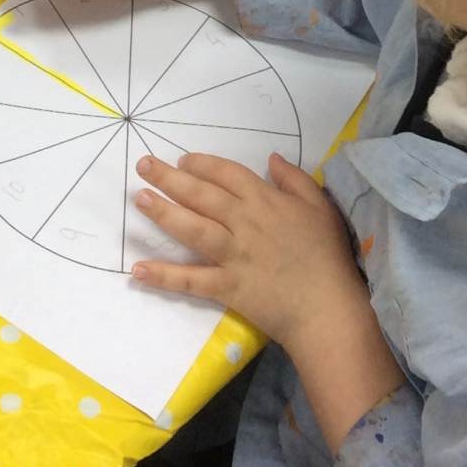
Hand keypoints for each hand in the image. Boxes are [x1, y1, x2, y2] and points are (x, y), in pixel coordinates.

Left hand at [132, 150, 365, 348]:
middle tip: (143, 166)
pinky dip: (164, 275)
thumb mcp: (320, 207)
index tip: (183, 160)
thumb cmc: (327, 256)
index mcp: (265, 201)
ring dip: (163, 214)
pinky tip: (139, 269)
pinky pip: (191, 280)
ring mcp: (232, 255)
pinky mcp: (226, 287)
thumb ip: (295, 179)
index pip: (226, 174)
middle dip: (170, 178)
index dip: (202, 164)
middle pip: (201, 195)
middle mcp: (243, 223)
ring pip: (192, 229)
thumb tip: (271, 158)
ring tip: (139, 199)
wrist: (327, 308)